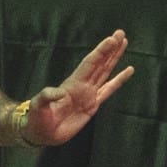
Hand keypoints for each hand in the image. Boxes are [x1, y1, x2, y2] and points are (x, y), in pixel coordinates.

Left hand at [22, 30, 134, 145]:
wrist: (42, 133)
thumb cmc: (37, 118)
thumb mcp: (38, 105)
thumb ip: (47, 97)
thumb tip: (60, 93)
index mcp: (72, 83)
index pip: (90, 63)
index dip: (101, 51)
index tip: (111, 39)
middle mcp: (82, 85)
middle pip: (100, 63)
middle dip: (110, 49)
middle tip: (120, 33)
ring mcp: (89, 94)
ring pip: (105, 72)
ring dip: (115, 58)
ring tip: (124, 43)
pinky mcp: (93, 105)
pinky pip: (109, 90)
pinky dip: (119, 80)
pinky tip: (129, 70)